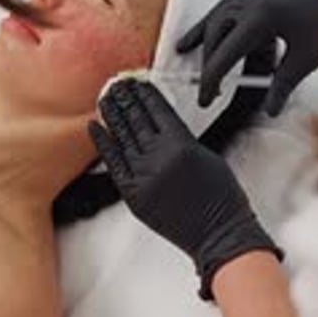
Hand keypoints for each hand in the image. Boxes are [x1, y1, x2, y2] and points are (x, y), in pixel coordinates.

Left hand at [89, 78, 281, 298]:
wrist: (219, 234)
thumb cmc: (222, 199)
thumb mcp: (207, 156)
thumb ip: (182, 139)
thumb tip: (162, 125)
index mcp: (182, 144)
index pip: (157, 110)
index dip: (145, 94)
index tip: (138, 82)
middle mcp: (160, 157)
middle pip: (137, 120)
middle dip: (127, 99)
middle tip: (118, 85)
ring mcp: (144, 176)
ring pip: (123, 137)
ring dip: (113, 115)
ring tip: (105, 98)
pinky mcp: (133, 194)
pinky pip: (113, 163)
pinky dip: (103, 142)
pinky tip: (95, 126)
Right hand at [177, 0, 317, 115]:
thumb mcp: (307, 59)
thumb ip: (284, 85)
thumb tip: (269, 111)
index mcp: (261, 18)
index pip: (226, 52)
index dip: (212, 79)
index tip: (205, 100)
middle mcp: (250, 4)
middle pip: (216, 35)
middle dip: (209, 65)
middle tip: (209, 93)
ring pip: (215, 18)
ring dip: (202, 39)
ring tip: (183, 53)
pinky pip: (222, 10)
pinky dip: (208, 24)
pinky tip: (194, 38)